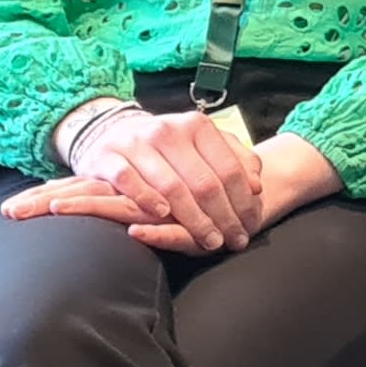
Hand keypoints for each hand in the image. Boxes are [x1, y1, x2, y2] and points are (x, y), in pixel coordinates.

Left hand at [0, 174, 200, 249]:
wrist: (250, 192)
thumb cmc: (195, 203)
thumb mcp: (156, 210)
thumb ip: (127, 210)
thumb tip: (87, 213)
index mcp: (129, 188)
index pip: (82, 188)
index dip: (48, 196)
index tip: (11, 209)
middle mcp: (141, 192)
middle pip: (89, 193)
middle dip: (49, 202)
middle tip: (12, 211)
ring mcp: (163, 206)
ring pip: (121, 207)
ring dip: (88, 208)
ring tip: (55, 208)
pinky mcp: (192, 226)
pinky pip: (173, 233)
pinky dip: (156, 235)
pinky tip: (136, 232)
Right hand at [63, 106, 264, 251]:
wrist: (114, 133)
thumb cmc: (168, 148)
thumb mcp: (203, 144)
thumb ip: (234, 159)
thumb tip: (256, 185)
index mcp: (197, 126)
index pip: (228, 169)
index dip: (242, 201)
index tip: (249, 225)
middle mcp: (168, 131)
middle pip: (204, 182)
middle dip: (222, 217)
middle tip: (233, 240)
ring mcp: (137, 143)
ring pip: (171, 186)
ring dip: (192, 218)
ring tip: (208, 239)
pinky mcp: (109, 157)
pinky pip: (130, 182)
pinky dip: (148, 200)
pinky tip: (163, 216)